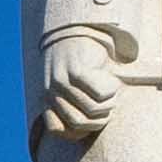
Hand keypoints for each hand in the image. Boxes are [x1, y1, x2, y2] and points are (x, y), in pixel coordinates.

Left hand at [32, 26, 123, 149]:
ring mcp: (61, 80)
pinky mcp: (75, 69)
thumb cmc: (79, 63)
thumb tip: (81, 132)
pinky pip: (97, 92)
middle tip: (111, 105)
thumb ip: (73, 109)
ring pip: (90, 109)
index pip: (58, 131)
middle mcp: (50, 92)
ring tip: (114, 92)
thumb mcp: (72, 88)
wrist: (75, 30)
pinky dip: (110, 91)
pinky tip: (113, 82)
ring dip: (109, 104)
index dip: (81, 130)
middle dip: (100, 118)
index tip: (95, 118)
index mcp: (47, 100)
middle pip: (78, 122)